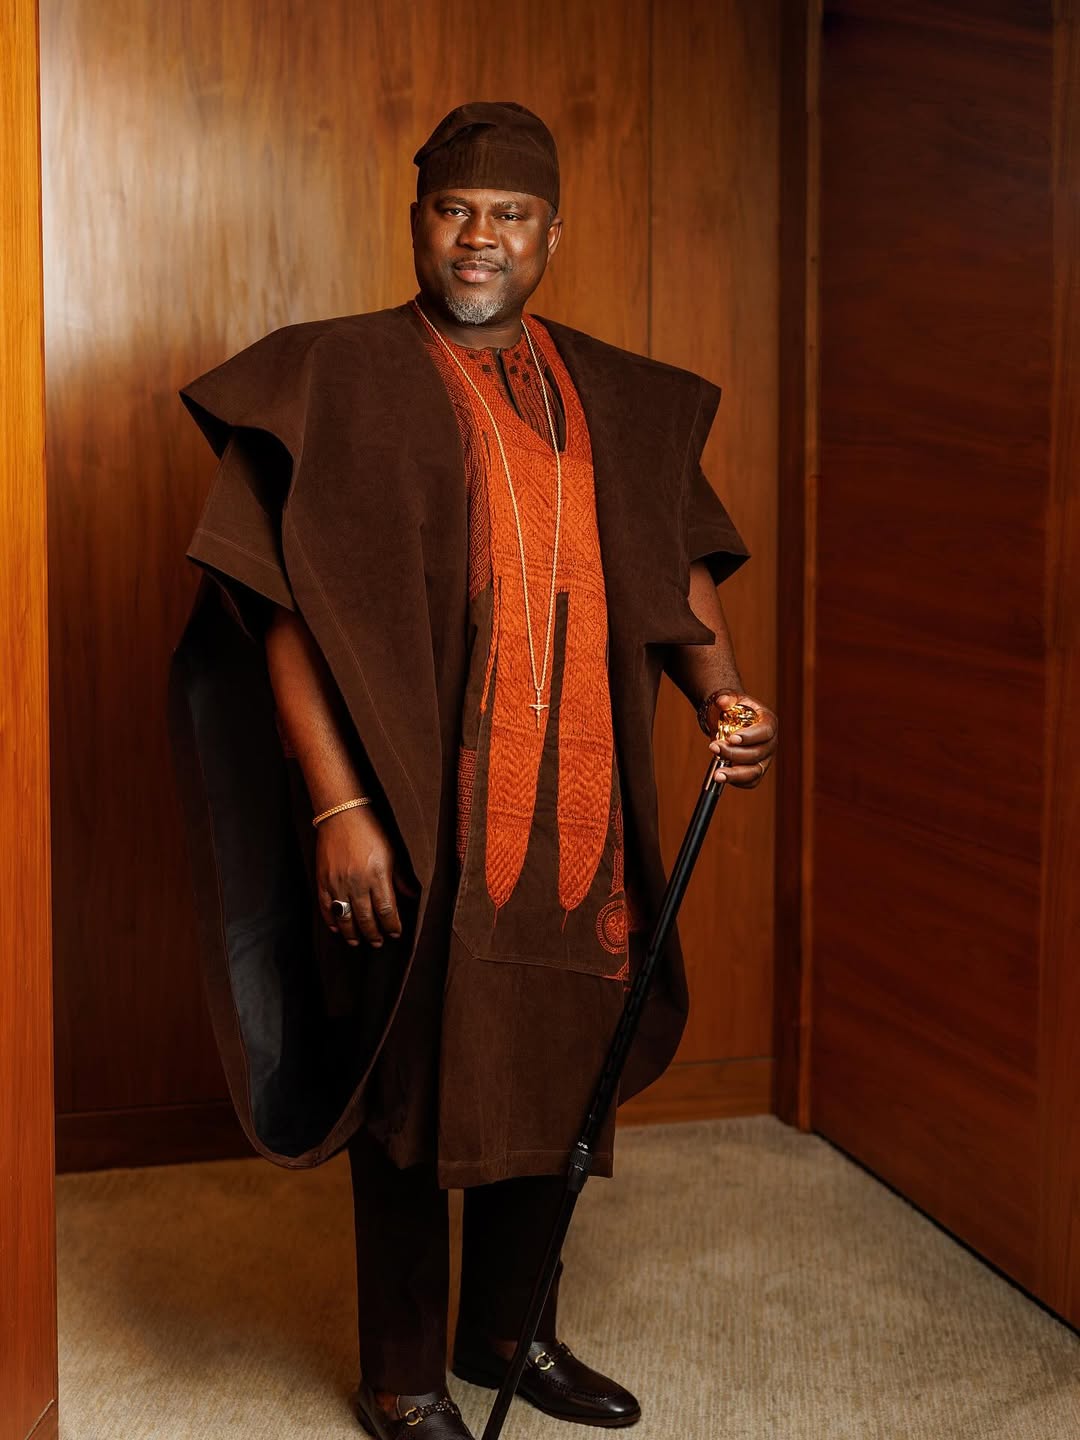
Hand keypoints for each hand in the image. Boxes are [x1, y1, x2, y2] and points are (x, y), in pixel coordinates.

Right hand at [316, 806, 418, 948]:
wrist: (342, 814)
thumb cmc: (371, 831)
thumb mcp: (393, 853)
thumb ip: (401, 877)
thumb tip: (413, 896)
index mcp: (378, 876)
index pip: (386, 911)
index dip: (392, 926)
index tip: (395, 933)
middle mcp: (357, 882)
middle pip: (366, 919)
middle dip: (373, 934)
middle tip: (377, 943)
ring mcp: (338, 882)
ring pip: (345, 918)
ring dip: (352, 933)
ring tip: (357, 942)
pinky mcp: (323, 880)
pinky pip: (326, 907)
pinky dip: (332, 921)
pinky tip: (338, 929)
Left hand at [705, 690, 777, 787]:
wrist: (729, 720)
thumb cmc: (733, 709)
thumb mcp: (729, 698)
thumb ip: (726, 698)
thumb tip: (722, 701)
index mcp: (768, 722)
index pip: (765, 732)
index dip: (750, 737)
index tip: (732, 738)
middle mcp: (770, 743)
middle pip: (757, 753)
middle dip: (733, 753)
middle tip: (714, 747)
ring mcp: (764, 759)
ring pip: (754, 772)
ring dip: (735, 774)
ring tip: (717, 774)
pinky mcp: (756, 771)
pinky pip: (750, 782)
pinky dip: (736, 781)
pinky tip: (721, 776)